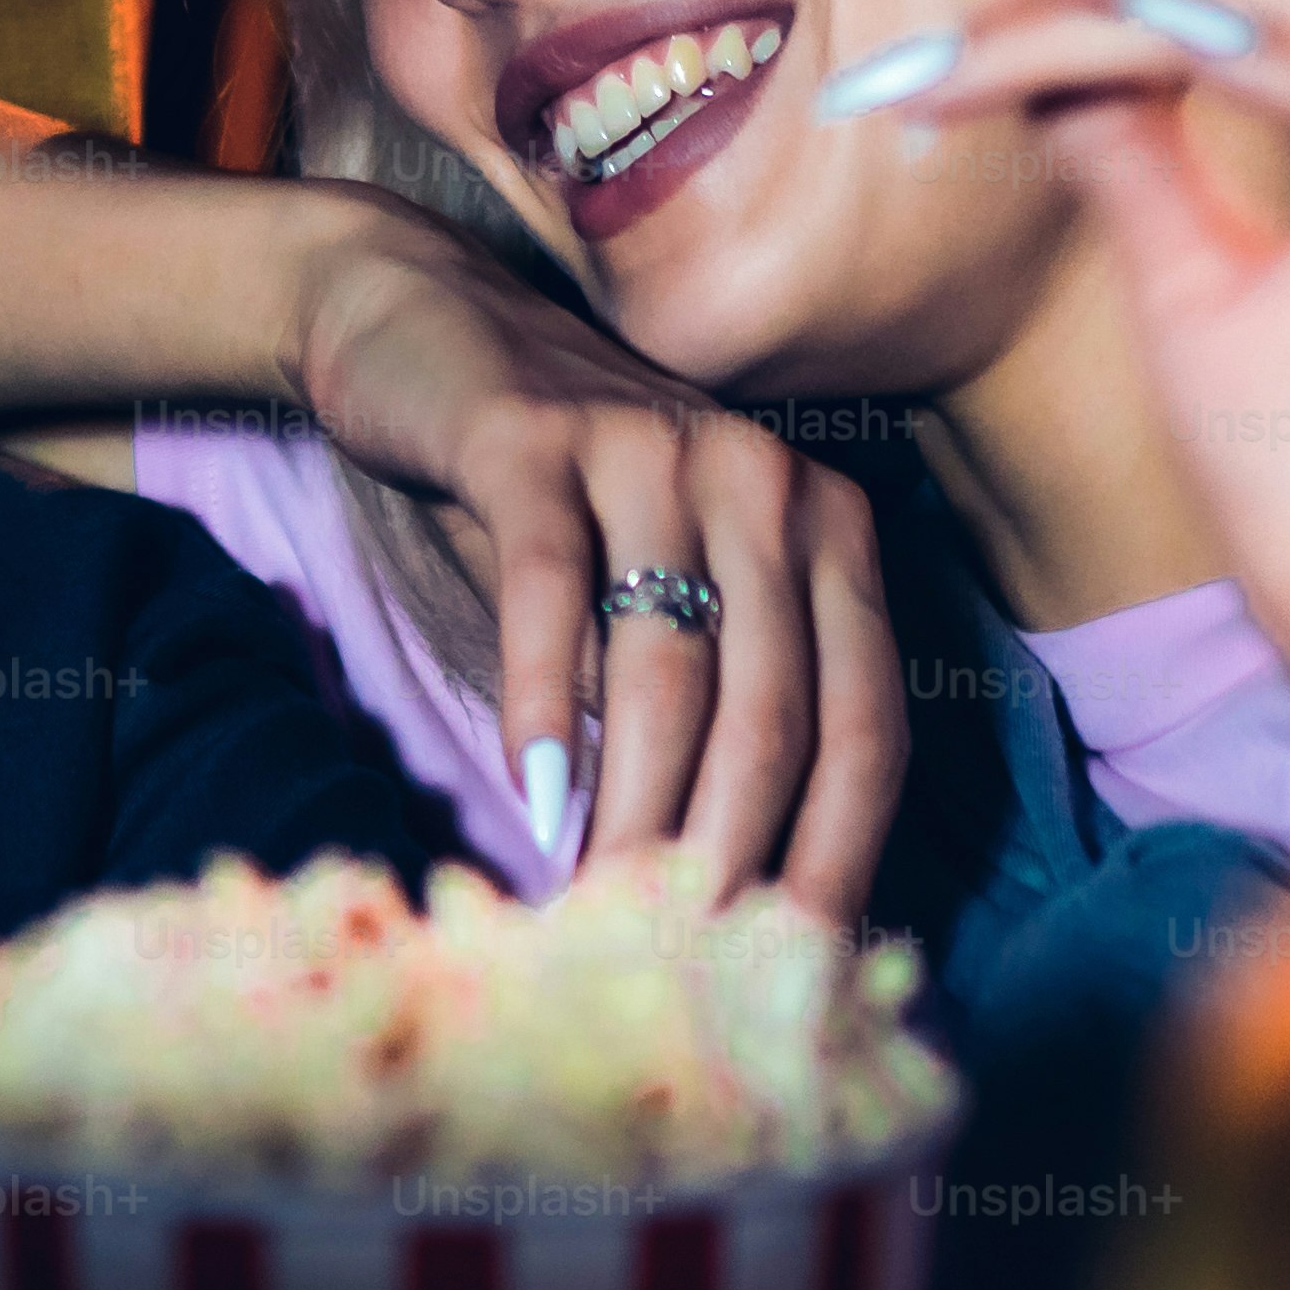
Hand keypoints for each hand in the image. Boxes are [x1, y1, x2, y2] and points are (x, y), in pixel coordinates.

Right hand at [286, 200, 900, 922]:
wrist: (422, 321)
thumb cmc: (555, 491)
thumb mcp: (663, 583)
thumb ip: (715, 696)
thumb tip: (734, 892)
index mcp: (827, 528)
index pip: (868, 724)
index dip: (839, 856)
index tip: (791, 969)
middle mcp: (764, 480)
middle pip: (774, 711)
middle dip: (730, 857)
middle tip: (682, 968)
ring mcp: (651, 448)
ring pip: (664, 666)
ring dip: (633, 807)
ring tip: (598, 910)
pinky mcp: (534, 436)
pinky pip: (549, 591)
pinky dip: (542, 705)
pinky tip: (532, 796)